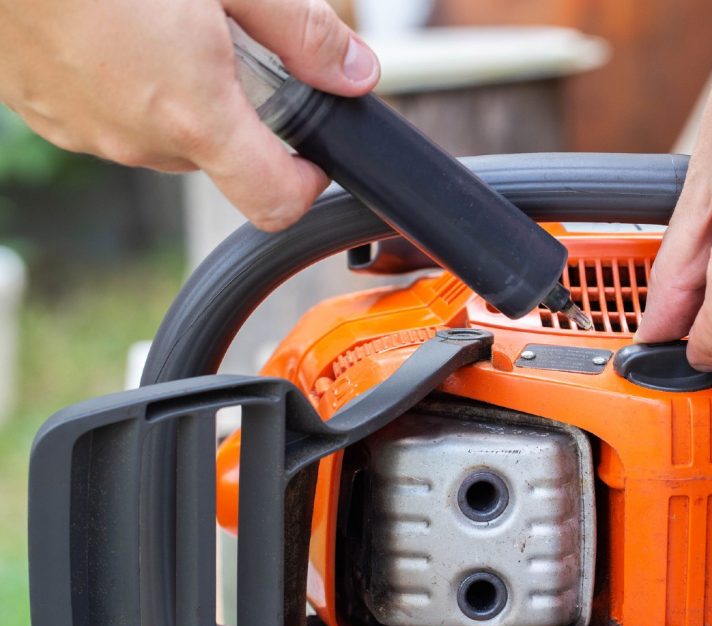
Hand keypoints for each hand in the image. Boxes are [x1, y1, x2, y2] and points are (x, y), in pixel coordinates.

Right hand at [0, 0, 378, 231]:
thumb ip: (300, 33)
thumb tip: (355, 72)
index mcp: (192, 114)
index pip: (275, 202)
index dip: (305, 183)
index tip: (309, 153)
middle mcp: (137, 140)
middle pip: (218, 159)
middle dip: (235, 114)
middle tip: (222, 46)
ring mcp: (85, 132)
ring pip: (160, 137)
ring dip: (174, 97)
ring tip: (156, 25)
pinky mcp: (45, 114)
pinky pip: (106, 118)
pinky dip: (122, 87)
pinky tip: (109, 29)